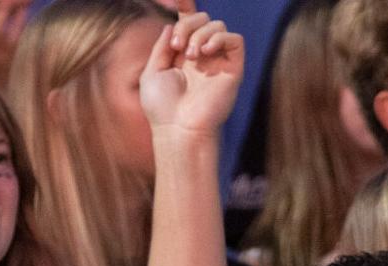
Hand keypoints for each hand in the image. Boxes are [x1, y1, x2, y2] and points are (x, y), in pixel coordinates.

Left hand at [140, 3, 243, 137]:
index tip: (176, 0)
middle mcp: (202, 56)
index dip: (184, 7)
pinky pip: (235, 40)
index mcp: (182, 55)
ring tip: (190, 56)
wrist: (179, 129)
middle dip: (188, 24)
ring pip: (217, 25)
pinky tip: (205, 52)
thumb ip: (162, 46)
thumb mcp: (152, 72)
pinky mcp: (233, 69)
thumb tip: (171, 24)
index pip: (188, 22)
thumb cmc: (162, 108)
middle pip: (202, 18)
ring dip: (200, 33)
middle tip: (177, 47)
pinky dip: (220, 38)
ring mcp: (218, 62)